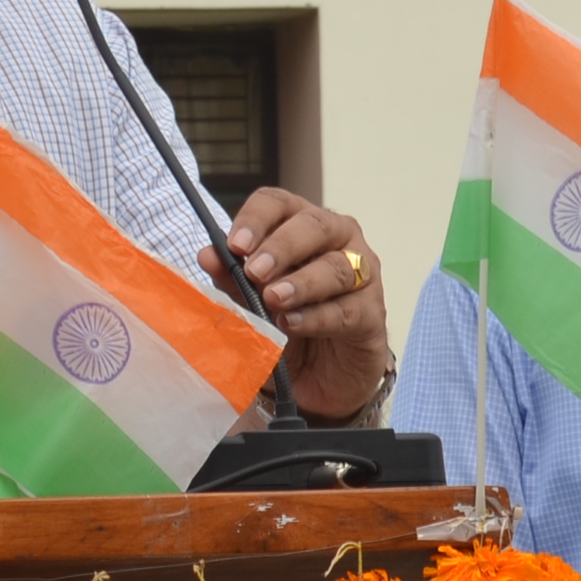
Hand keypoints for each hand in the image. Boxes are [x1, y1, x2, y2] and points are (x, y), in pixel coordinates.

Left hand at [206, 189, 391, 421]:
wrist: (318, 377)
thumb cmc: (286, 323)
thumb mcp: (250, 303)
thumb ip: (232, 279)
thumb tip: (208, 256)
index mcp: (299, 224)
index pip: (278, 203)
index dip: (256, 219)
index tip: (235, 245)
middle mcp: (337, 240)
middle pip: (314, 226)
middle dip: (282, 247)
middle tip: (254, 270)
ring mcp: (362, 274)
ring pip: (337, 267)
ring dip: (301, 283)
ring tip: (273, 299)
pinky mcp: (372, 313)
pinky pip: (347, 309)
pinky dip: (317, 317)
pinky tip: (292, 323)